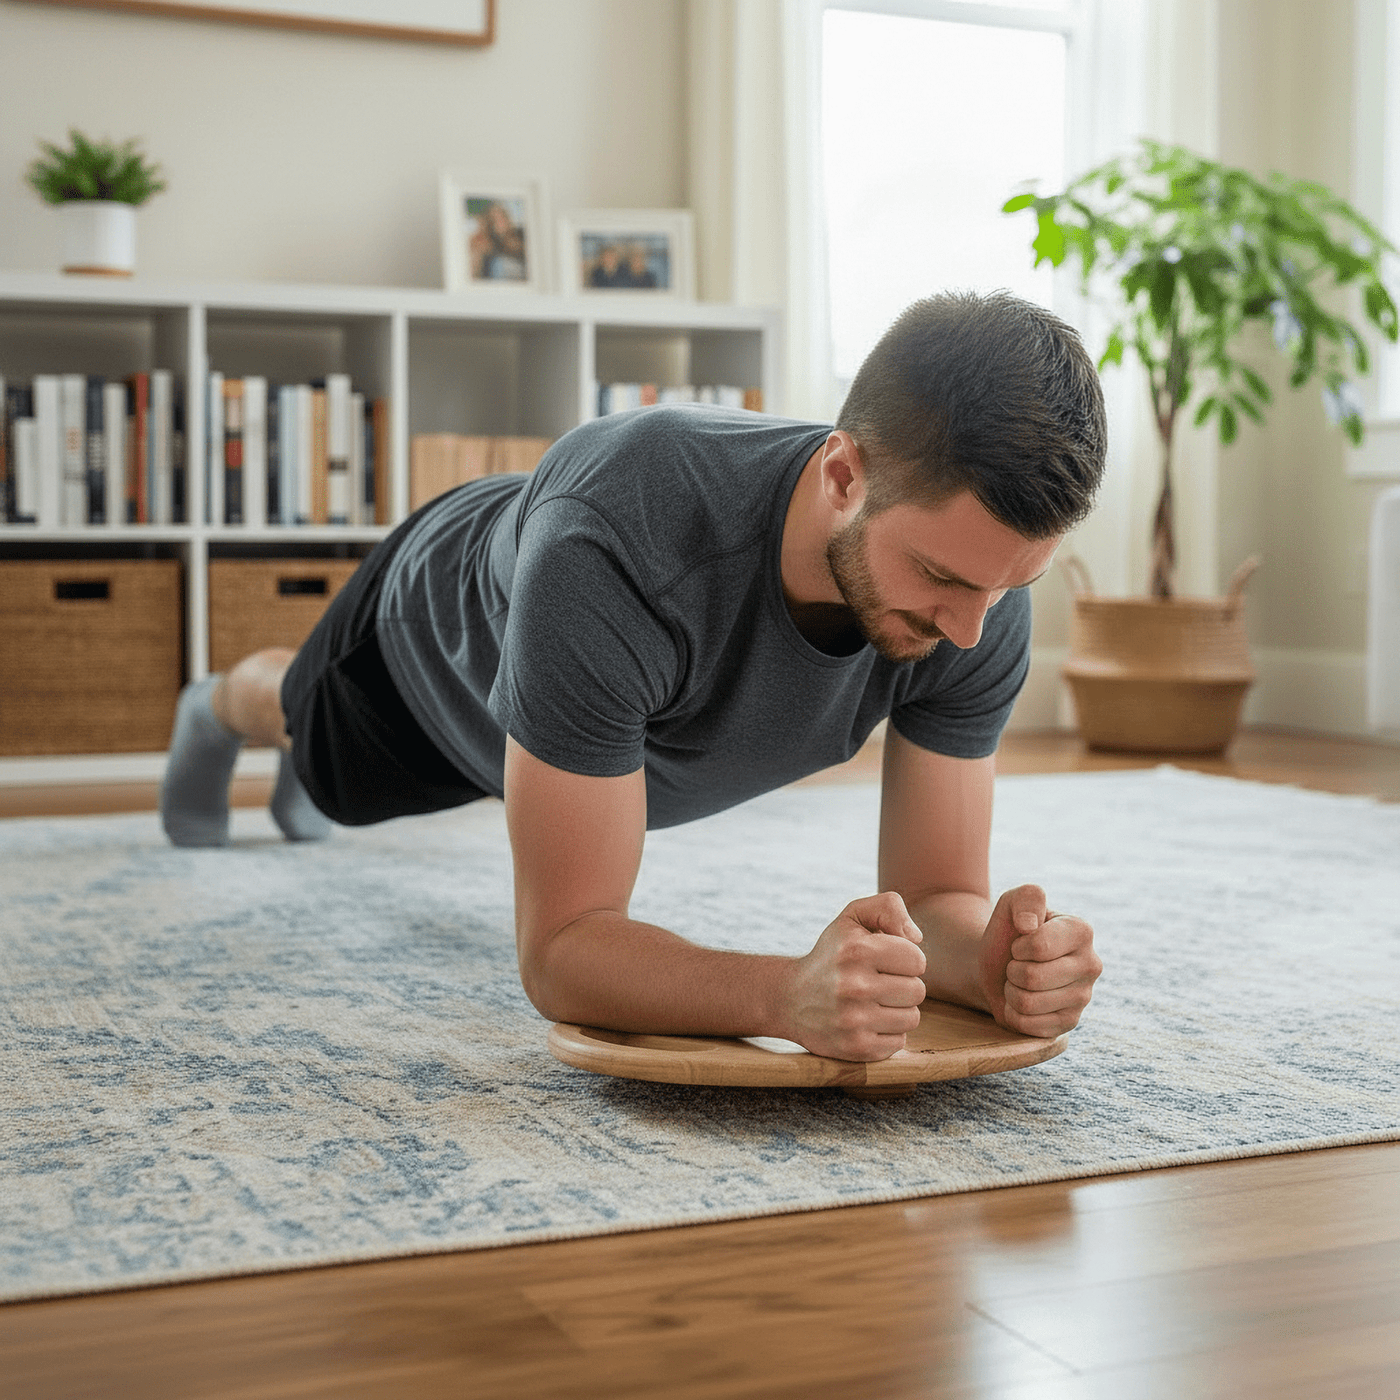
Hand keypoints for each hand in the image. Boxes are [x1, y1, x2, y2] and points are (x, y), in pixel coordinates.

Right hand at [781, 892, 927, 1060]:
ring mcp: (854, 1020)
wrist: (790, 998)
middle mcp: (854, 986)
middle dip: (903, 984)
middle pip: (918, 990)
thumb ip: (888, 907)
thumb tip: (917, 937)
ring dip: (897, 1010)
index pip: (917, 960)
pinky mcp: (855, 1048)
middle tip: (879, 982)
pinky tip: (867, 1022)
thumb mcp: (852, 917)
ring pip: (912, 1018)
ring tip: (873, 1002)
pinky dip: (887, 1032)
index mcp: (857, 950)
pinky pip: (898, 1042)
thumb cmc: (832, 954)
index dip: (905, 959)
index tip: (886, 960)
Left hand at [976, 884, 1100, 1037]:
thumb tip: (1028, 925)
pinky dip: (1014, 1013)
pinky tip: (1023, 1001)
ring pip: (1028, 1003)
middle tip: (1018, 964)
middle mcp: (1092, 965)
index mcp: (1082, 930)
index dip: (1018, 947)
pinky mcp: (1069, 1023)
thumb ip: (1025, 897)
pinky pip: (1028, 1025)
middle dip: (1012, 970)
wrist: (1000, 965)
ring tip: (1020, 981)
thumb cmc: (1009, 932)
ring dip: (1011, 992)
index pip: (1038, 947)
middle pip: (1032, 977)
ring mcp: (1084, 998)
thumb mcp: (1011, 903)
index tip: (1021, 943)